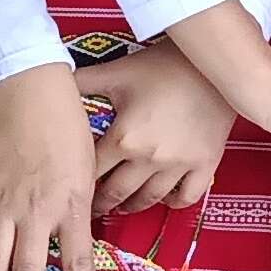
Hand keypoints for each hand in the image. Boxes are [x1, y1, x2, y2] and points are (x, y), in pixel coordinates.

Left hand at [84, 37, 235, 213]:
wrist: (215, 62)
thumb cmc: (165, 64)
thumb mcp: (117, 71)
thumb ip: (83, 81)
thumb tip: (55, 83)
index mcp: (124, 138)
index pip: (91, 172)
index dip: (78, 182)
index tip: (72, 188)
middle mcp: (150, 158)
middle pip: (116, 193)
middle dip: (101, 203)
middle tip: (93, 207)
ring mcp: (180, 164)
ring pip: (150, 199)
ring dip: (132, 206)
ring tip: (123, 205)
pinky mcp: (206, 163)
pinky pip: (187, 196)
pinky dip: (174, 202)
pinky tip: (165, 197)